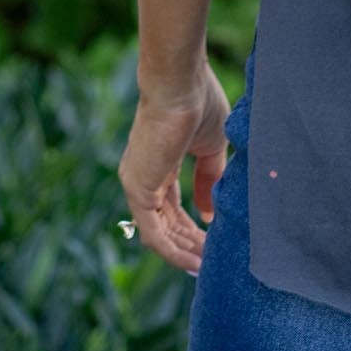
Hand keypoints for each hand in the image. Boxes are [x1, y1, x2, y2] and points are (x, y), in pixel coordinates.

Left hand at [118, 62, 231, 276]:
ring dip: (182, 251)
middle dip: (189, 243)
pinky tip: (192, 261)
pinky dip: (172, 250)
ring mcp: (137, 185)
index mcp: (158, 165)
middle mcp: (143, 178)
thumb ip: (208, 179)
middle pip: (165, 223)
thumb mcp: (210, 147)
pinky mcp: (137, 190)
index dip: (192, 227)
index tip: (213, 242)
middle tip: (212, 260)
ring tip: (206, 266)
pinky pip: (153, 233)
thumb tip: (209, 213)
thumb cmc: (198, 104)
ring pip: (158, 232)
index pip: (172, 207)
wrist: (180, 85)